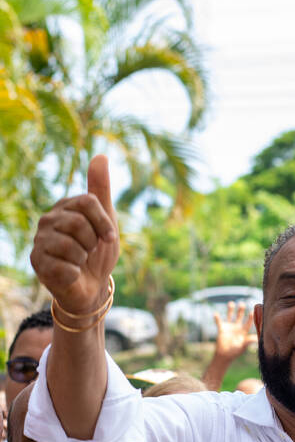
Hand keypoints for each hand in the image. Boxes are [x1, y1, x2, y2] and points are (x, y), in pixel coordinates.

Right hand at [30, 155, 118, 314]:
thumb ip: (101, 189)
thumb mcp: (106, 219)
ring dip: (84, 258)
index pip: (87, 202)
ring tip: (79, 261)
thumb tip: (101, 156)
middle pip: (79, 223)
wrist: (91, 286)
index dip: (104, 222)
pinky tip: (71, 273)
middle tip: (89, 251)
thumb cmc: (98, 252)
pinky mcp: (37, 264)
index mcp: (64, 207)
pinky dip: (76, 273)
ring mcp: (40, 242)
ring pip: (72, 246)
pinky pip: (66, 266)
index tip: (109, 236)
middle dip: (93, 242)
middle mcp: (47, 221)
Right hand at [213, 302, 257, 362]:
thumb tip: (257, 339)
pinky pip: (219, 322)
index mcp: (244, 331)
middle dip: (241, 310)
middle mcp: (237, 328)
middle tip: (242, 304)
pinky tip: (215, 314)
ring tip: (231, 303)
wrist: (224, 356)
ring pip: (230, 316)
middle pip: (240, 317)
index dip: (250, 318)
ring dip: (230, 310)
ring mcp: (229, 327)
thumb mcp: (243, 346)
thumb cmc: (235, 352)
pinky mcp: (222, 329)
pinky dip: (217, 318)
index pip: (248, 323)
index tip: (252, 311)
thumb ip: (249, 341)